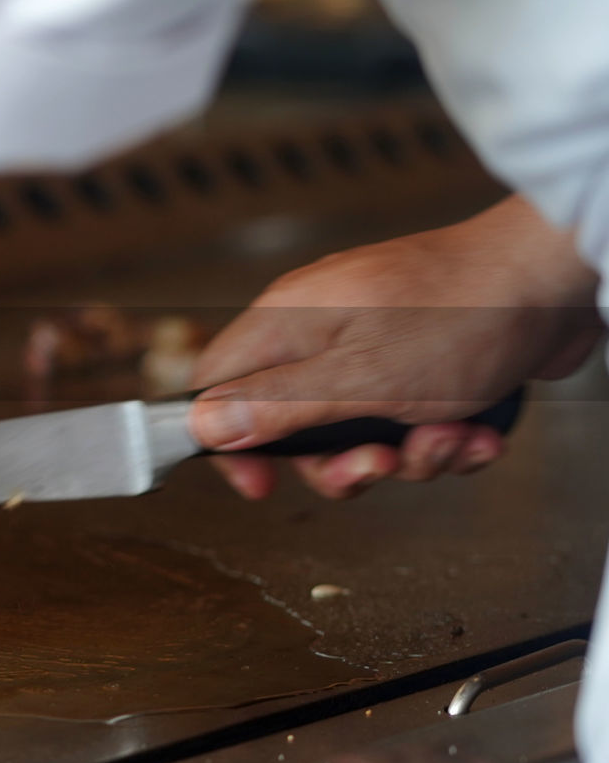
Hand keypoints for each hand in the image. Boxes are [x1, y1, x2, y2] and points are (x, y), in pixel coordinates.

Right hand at [188, 196, 600, 499]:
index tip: (261, 483)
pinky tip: (478, 427)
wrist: (559, 278)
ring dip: (409, 454)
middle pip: (292, 423)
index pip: (216, 385)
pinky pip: (405, 419)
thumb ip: (275, 406)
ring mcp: (370, 342)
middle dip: (341, 461)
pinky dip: (442, 434)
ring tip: (451, 435)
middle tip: (382, 463)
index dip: (228, 441)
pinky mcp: (416, 359)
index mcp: (288, 323)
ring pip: (356, 430)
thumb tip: (203, 424)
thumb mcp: (356, 380)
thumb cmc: (462, 314)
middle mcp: (320, 330)